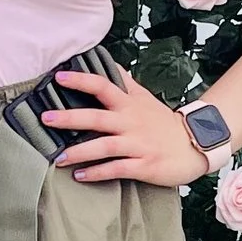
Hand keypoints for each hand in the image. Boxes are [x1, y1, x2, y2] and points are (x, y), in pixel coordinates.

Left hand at [44, 67, 208, 186]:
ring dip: (80, 152)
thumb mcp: (146, 99)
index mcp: (129, 105)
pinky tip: (80, 176)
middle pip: (97, 117)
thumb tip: (111, 64)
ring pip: (105, 146)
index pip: (103, 86)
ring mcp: (138, 144)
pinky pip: (117, 168)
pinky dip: (98, 172)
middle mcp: (131, 122)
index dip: (81, 80)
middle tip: (46, 119)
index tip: (59, 77)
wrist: (195, 145)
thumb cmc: (164, 124)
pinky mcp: (144, 164)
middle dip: (70, 118)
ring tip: (59, 158)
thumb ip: (126, 83)